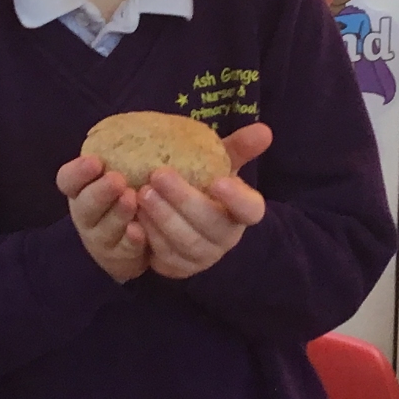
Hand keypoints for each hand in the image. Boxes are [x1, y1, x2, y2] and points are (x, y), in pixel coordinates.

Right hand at [56, 155, 147, 283]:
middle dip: (99, 192)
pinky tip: (140, 232)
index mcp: (82, 190)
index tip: (96, 161)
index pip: (68, 180)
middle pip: (83, 205)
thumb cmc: (128, 197)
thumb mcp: (124, 172)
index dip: (78, 171)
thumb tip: (162, 126)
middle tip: (118, 180)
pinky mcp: (117, 257)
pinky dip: (130, 240)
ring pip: (103, 228)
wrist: (132, 243)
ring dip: (116, 214)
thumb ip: (130, 155)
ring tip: (132, 200)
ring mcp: (99, 237)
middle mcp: (86, 213)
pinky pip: (122, 249)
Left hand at [136, 123, 270, 278]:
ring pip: (186, 242)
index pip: (250, 209)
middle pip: (212, 225)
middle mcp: (227, 237)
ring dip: (163, 218)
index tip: (218, 180)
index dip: (237, 198)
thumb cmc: (202, 184)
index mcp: (243, 211)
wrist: (179, 218)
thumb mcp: (218, 164)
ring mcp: (205, 256)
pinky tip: (134, 218)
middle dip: (184, 200)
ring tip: (142, 193)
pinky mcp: (180, 268)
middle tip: (158, 175)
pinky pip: (165, 257)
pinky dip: (149, 238)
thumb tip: (264, 130)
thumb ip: (239, 147)